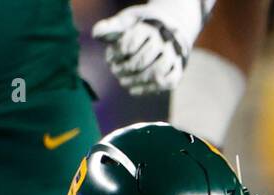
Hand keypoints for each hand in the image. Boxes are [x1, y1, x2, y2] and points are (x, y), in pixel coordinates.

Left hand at [92, 0, 207, 95]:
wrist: (167, 35)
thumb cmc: (140, 31)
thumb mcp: (126, 25)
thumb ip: (111, 29)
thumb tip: (96, 34)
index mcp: (149, 28)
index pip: (131, 44)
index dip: (118, 54)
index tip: (110, 59)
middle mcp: (163, 42)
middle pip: (142, 61)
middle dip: (125, 69)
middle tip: (114, 72)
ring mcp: (172, 58)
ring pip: (156, 74)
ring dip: (136, 81)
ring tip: (122, 82)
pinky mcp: (177, 71)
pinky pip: (166, 84)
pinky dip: (147, 89)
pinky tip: (133, 90)